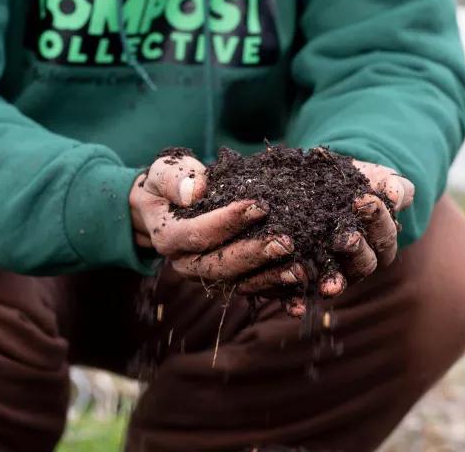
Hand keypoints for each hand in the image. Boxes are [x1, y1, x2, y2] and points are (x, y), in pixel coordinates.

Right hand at [129, 153, 295, 286]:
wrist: (168, 207)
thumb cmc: (169, 185)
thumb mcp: (163, 172)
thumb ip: (174, 179)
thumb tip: (194, 192)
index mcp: (169, 238)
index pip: (198, 234)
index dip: (228, 222)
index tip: (259, 206)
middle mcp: (186, 264)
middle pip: (221, 264)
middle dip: (255, 254)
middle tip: (286, 243)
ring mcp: (208, 276)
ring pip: (240, 282)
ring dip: (271, 278)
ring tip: (300, 271)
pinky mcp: (228, 281)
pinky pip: (254, 289)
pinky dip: (278, 292)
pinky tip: (301, 292)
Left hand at [237, 158, 414, 317]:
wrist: (316, 182)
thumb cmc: (353, 181)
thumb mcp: (374, 178)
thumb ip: (392, 186)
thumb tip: (395, 194)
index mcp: (379, 240)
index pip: (385, 235)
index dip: (378, 218)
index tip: (365, 199)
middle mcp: (358, 261)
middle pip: (365, 262)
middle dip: (357, 250)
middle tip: (346, 237)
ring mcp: (333, 272)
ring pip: (338, 281)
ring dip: (335, 282)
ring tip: (328, 284)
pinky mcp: (304, 278)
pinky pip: (304, 293)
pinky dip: (299, 301)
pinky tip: (293, 302)